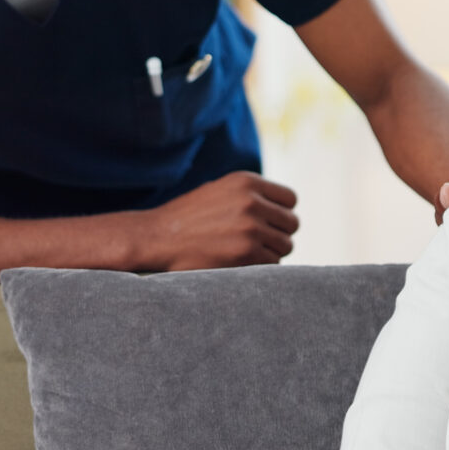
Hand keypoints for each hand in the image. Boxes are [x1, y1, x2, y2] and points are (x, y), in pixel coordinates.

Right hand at [134, 171, 298, 270]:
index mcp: (246, 182)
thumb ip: (251, 195)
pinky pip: (272, 264)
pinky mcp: (246, 254)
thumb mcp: (219, 190)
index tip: (270, 224)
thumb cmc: (188, 217)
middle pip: (292, 224)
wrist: (156, 238)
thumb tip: (285, 210)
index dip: (282, 214)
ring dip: (270, 253)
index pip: (290, 199)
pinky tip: (239, 264)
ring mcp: (250, 228)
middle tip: (258, 243)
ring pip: (285, 246)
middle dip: (279, 235)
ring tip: (246, 254)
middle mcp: (252, 202)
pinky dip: (260, 267)